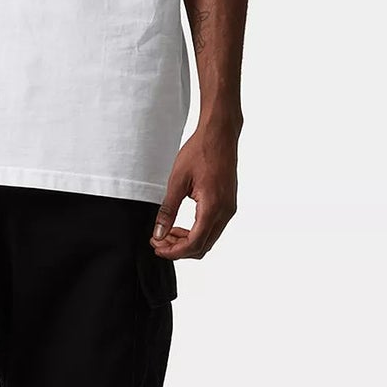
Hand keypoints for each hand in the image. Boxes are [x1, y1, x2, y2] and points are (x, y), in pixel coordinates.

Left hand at [151, 127, 236, 258]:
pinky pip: (213, 228)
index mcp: (213, 206)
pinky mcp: (228, 204)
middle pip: (202, 247)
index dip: (174, 251)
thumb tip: (159, 233)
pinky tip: (180, 226)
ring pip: (208, 239)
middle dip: (178, 249)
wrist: (220, 135)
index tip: (157, 247)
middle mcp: (225, 211)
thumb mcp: (177, 180)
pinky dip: (196, 233)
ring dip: (187, 242)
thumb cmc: (200, 151)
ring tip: (166, 233)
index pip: (194, 243)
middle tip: (158, 241)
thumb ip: (168, 210)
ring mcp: (229, 209)